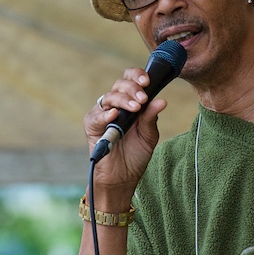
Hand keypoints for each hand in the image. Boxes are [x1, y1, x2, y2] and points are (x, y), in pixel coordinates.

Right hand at [84, 67, 166, 197]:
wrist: (123, 178)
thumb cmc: (136, 155)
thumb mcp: (149, 136)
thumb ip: (151, 118)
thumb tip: (161, 101)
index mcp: (130, 103)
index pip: (131, 80)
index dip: (137, 76)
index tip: (148, 81)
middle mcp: (115, 105)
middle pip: (119, 85)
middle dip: (133, 88)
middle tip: (143, 99)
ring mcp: (102, 114)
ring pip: (109, 97)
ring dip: (123, 100)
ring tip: (135, 108)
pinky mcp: (92, 126)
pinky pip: (96, 116)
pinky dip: (105, 114)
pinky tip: (114, 115)